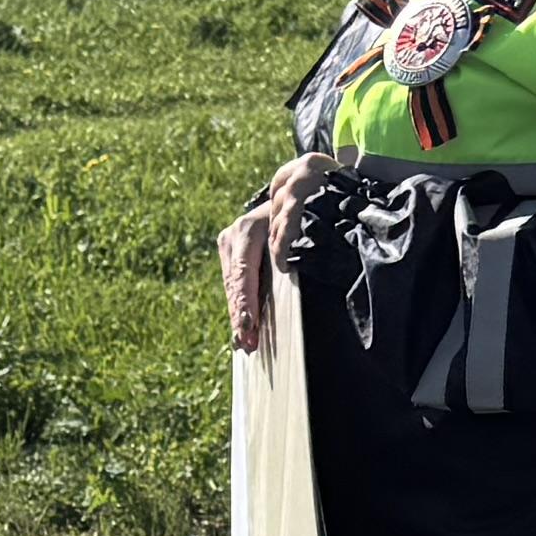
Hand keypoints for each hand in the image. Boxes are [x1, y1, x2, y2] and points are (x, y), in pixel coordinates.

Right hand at [216, 161, 317, 354]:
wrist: (295, 190)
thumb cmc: (306, 211)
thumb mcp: (302, 229)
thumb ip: (295, 255)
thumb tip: (295, 289)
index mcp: (248, 229)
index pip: (244, 274)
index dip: (245, 302)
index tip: (249, 327)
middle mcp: (233, 234)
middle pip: (235, 284)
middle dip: (241, 316)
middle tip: (246, 345)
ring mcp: (229, 243)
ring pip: (232, 287)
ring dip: (239, 316)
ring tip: (244, 344)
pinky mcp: (232, 253)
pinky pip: (235, 285)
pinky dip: (240, 307)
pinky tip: (244, 331)